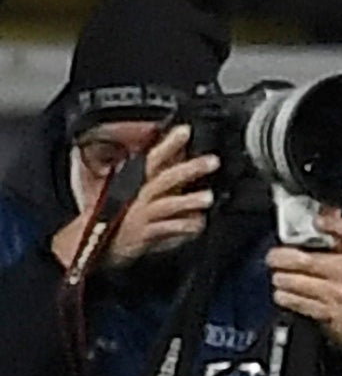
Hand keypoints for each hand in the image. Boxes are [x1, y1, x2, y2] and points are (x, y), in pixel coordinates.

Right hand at [58, 125, 218, 270]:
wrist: (94, 245)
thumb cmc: (120, 215)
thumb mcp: (135, 190)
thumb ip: (158, 173)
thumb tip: (180, 153)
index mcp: (137, 182)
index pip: (153, 158)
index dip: (168, 144)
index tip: (185, 130)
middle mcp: (139, 196)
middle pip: (164, 178)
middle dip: (189, 169)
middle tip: (213, 161)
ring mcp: (140, 215)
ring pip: (166, 205)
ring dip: (188, 200)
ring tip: (208, 196)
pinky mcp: (143, 234)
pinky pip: (165, 230)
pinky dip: (182, 228)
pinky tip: (198, 224)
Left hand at [268, 209, 341, 356]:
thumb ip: (339, 232)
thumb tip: (326, 209)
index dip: (334, 224)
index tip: (318, 221)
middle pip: (306, 260)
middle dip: (281, 258)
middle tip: (274, 257)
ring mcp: (335, 293)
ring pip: (294, 282)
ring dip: (281, 278)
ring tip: (280, 276)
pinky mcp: (325, 311)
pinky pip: (294, 301)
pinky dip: (284, 296)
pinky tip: (285, 293)